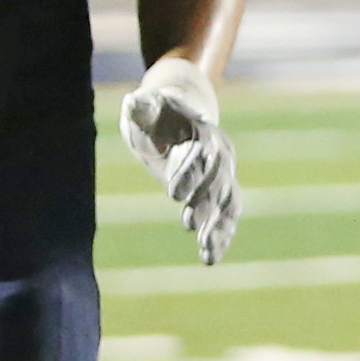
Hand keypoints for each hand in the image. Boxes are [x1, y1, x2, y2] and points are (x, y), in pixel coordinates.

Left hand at [118, 53, 237, 264]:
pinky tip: (210, 258)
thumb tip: (132, 102)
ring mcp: (222, 174)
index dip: (190, 173)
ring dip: (219, 227)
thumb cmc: (157, 113)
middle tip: (190, 226)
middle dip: (206, 205)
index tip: (173, 195)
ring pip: (227, 203)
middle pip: (218, 181)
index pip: (202, 154)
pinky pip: (225, 216)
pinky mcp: (218, 192)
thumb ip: (142, 108)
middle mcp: (220, 154)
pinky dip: (220, 236)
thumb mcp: (146, 110)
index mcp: (204, 132)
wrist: (178, 118)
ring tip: (207, 253)